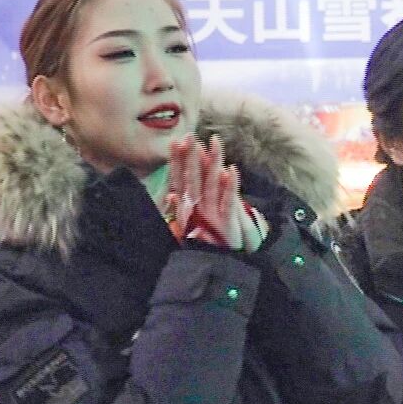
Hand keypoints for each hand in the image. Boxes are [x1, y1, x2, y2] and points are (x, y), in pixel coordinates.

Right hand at [166, 135, 265, 250]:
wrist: (218, 267)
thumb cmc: (206, 246)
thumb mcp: (191, 227)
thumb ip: (181, 209)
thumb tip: (171, 194)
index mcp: (188, 208)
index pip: (180, 179)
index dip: (178, 160)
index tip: (176, 141)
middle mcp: (197, 209)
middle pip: (192, 177)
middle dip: (190, 156)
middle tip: (189, 136)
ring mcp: (211, 214)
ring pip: (210, 183)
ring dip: (211, 163)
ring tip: (213, 143)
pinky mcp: (227, 222)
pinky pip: (228, 200)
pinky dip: (229, 185)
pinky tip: (231, 170)